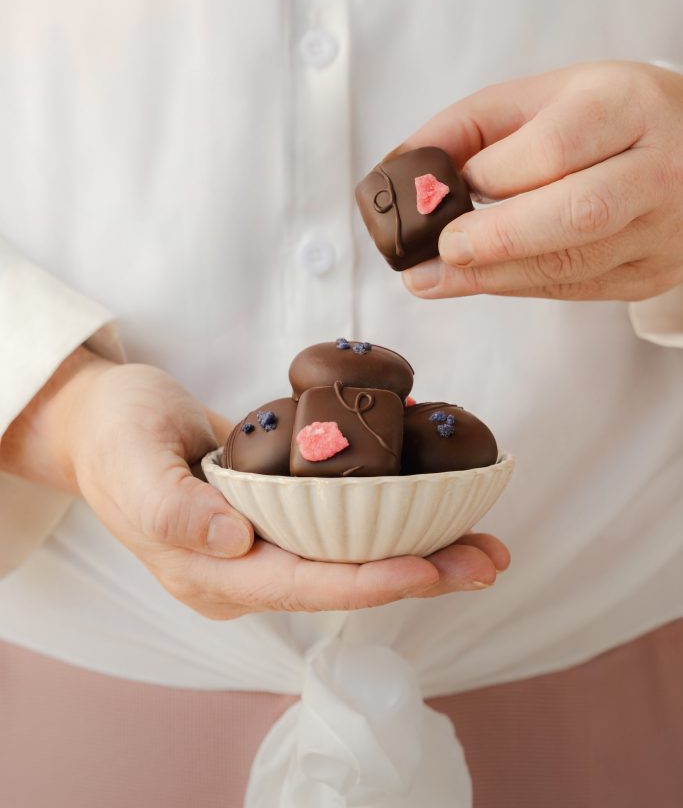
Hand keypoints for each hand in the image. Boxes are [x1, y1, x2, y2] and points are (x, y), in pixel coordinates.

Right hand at [1, 347, 509, 616]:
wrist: (102, 420)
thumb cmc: (114, 436)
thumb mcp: (131, 462)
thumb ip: (173, 510)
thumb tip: (233, 543)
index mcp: (208, 572)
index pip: (301, 586)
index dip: (368, 581)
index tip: (428, 567)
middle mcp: (243, 571)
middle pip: (341, 582)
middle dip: (417, 574)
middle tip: (487, 560)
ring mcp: (261, 546)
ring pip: (350, 559)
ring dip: (419, 551)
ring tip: (484, 543)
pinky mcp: (277, 519)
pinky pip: (341, 527)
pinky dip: (391, 520)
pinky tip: (435, 507)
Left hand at [401, 61, 682, 300]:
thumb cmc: (609, 114)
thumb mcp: (544, 96)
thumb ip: (470, 126)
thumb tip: (400, 167)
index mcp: (628, 106)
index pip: (554, 149)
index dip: (492, 175)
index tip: (443, 190)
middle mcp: (658, 169)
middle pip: (576, 214)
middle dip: (495, 240)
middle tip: (437, 254)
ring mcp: (663, 229)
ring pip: (574, 266)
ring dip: (494, 277)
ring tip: (434, 278)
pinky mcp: (653, 272)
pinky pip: (578, 289)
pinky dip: (522, 285)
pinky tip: (484, 278)